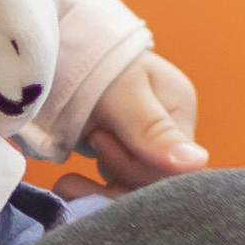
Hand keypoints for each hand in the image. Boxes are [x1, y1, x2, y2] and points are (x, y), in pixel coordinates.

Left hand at [80, 52, 204, 189]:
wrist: (46, 54)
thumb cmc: (87, 61)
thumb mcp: (121, 94)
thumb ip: (153, 130)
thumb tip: (197, 163)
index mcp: (179, 111)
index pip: (173, 166)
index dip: (135, 166)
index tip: (101, 139)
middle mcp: (168, 133)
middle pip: (154, 180)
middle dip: (115, 173)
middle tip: (89, 140)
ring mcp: (143, 146)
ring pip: (131, 188)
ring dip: (98, 188)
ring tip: (67, 180)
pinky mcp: (118, 157)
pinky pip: (114, 186)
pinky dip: (90, 190)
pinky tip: (67, 186)